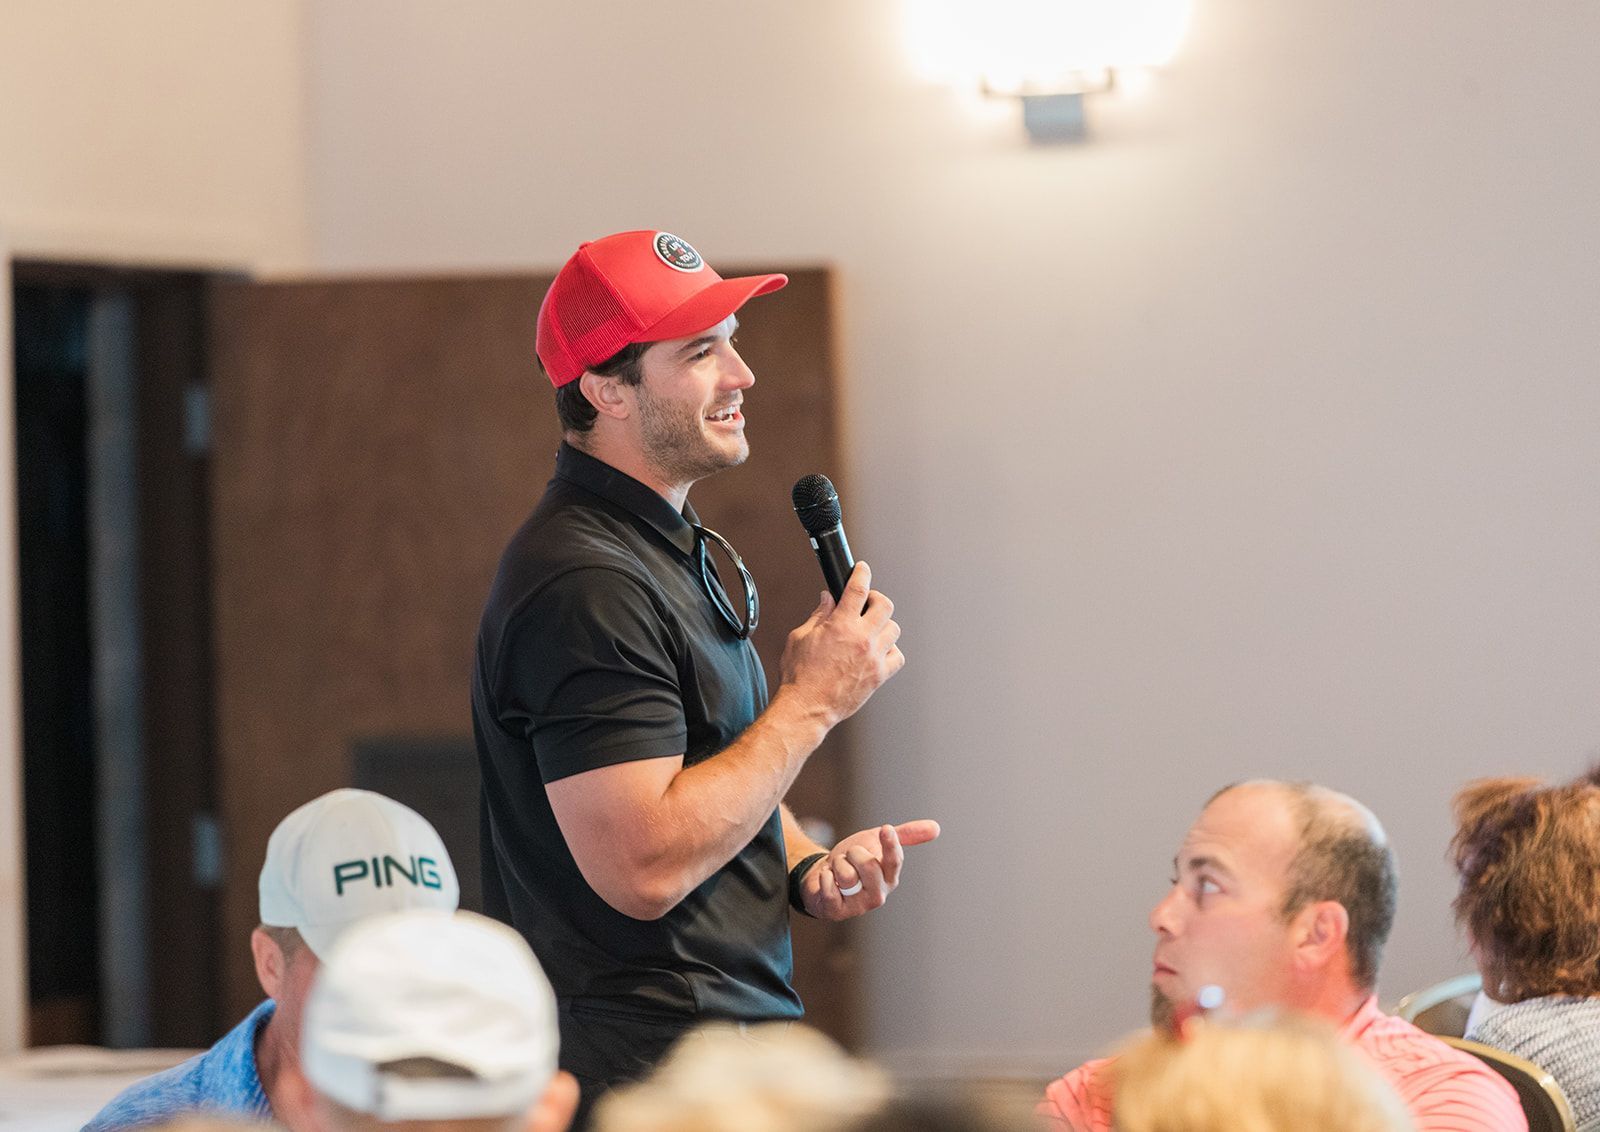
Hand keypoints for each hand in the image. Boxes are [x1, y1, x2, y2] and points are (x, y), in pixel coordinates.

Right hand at [779, 561, 903, 727]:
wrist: (807, 707)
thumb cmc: (799, 675)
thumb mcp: (800, 637)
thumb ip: (819, 615)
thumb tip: (829, 599)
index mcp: (840, 625)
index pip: (858, 589)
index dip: (862, 573)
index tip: (863, 569)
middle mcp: (861, 638)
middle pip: (884, 605)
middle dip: (876, 599)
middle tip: (866, 603)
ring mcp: (874, 657)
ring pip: (893, 629)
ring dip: (883, 625)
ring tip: (870, 630)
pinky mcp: (879, 675)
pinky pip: (897, 656)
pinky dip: (890, 650)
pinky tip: (877, 652)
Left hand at [801, 820, 940, 920]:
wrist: (820, 874)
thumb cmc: (852, 860)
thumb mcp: (875, 841)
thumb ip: (904, 835)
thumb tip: (936, 827)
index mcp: (890, 877)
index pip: (895, 861)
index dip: (891, 844)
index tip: (885, 828)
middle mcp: (878, 894)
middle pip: (869, 866)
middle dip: (853, 852)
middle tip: (848, 856)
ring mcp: (858, 906)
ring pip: (846, 875)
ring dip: (836, 864)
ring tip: (837, 869)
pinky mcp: (837, 911)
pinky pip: (830, 889)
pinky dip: (825, 877)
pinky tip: (827, 879)